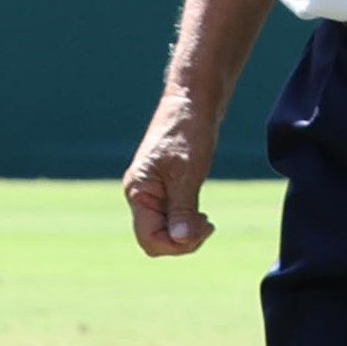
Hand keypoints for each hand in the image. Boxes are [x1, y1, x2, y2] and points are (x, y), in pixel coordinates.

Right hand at [123, 94, 215, 255]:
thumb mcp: (188, 173)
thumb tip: (180, 241)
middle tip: (208, 225)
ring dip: (186, 231)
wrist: (193, 101)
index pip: (149, 238)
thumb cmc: (188, 131)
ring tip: (207, 220)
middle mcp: (140, 194)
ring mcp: (152, 190)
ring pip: (164, 228)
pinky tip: (202, 215)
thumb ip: (182, 208)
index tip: (203, 228)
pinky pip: (172, 215)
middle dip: (182, 240)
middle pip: (155, 237)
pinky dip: (187, 220)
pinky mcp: (166, 185)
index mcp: (138, 192)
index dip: (175, 244)